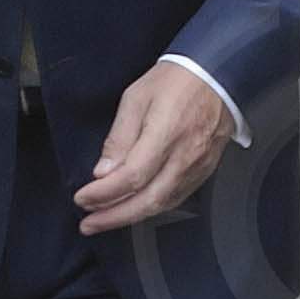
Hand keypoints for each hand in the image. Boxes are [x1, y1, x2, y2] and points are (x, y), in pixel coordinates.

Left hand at [75, 58, 233, 235]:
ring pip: (162, 204)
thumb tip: (104, 171)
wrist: (217, 74)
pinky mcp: (205, 170)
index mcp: (166, 134)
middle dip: (113, 216)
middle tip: (89, 224)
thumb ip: (119, 137)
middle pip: (147, 200)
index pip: (131, 177)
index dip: (103, 193)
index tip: (83, 197)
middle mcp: (185, 156)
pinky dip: (153, 207)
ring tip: (106, 219)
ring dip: (131, 216)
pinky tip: (137, 208)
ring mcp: (198, 166)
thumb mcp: (136, 98)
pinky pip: (177, 197)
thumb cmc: (176, 81)